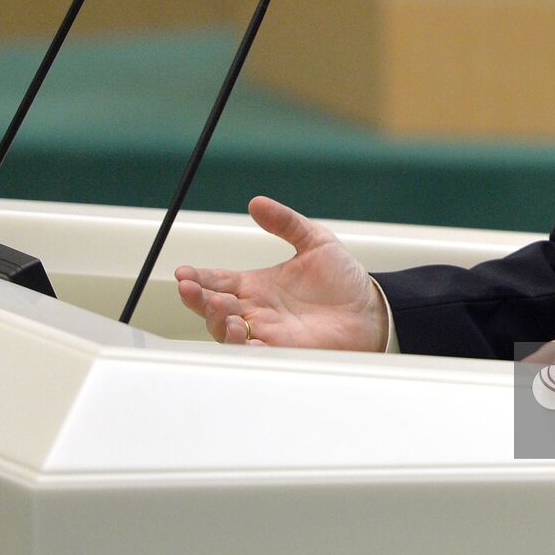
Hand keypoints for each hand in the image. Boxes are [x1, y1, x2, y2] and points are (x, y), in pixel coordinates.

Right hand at [175, 196, 386, 350]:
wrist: (371, 309)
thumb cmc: (344, 280)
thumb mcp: (315, 241)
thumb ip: (286, 222)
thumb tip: (257, 202)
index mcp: (257, 284)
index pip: (218, 280)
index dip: (198, 277)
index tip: (183, 272)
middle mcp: (256, 309)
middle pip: (214, 307)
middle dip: (198, 298)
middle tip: (189, 288)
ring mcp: (267, 331)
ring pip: (228, 331)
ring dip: (217, 320)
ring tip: (219, 306)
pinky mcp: (283, 350)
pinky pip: (255, 352)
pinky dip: (243, 346)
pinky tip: (239, 334)